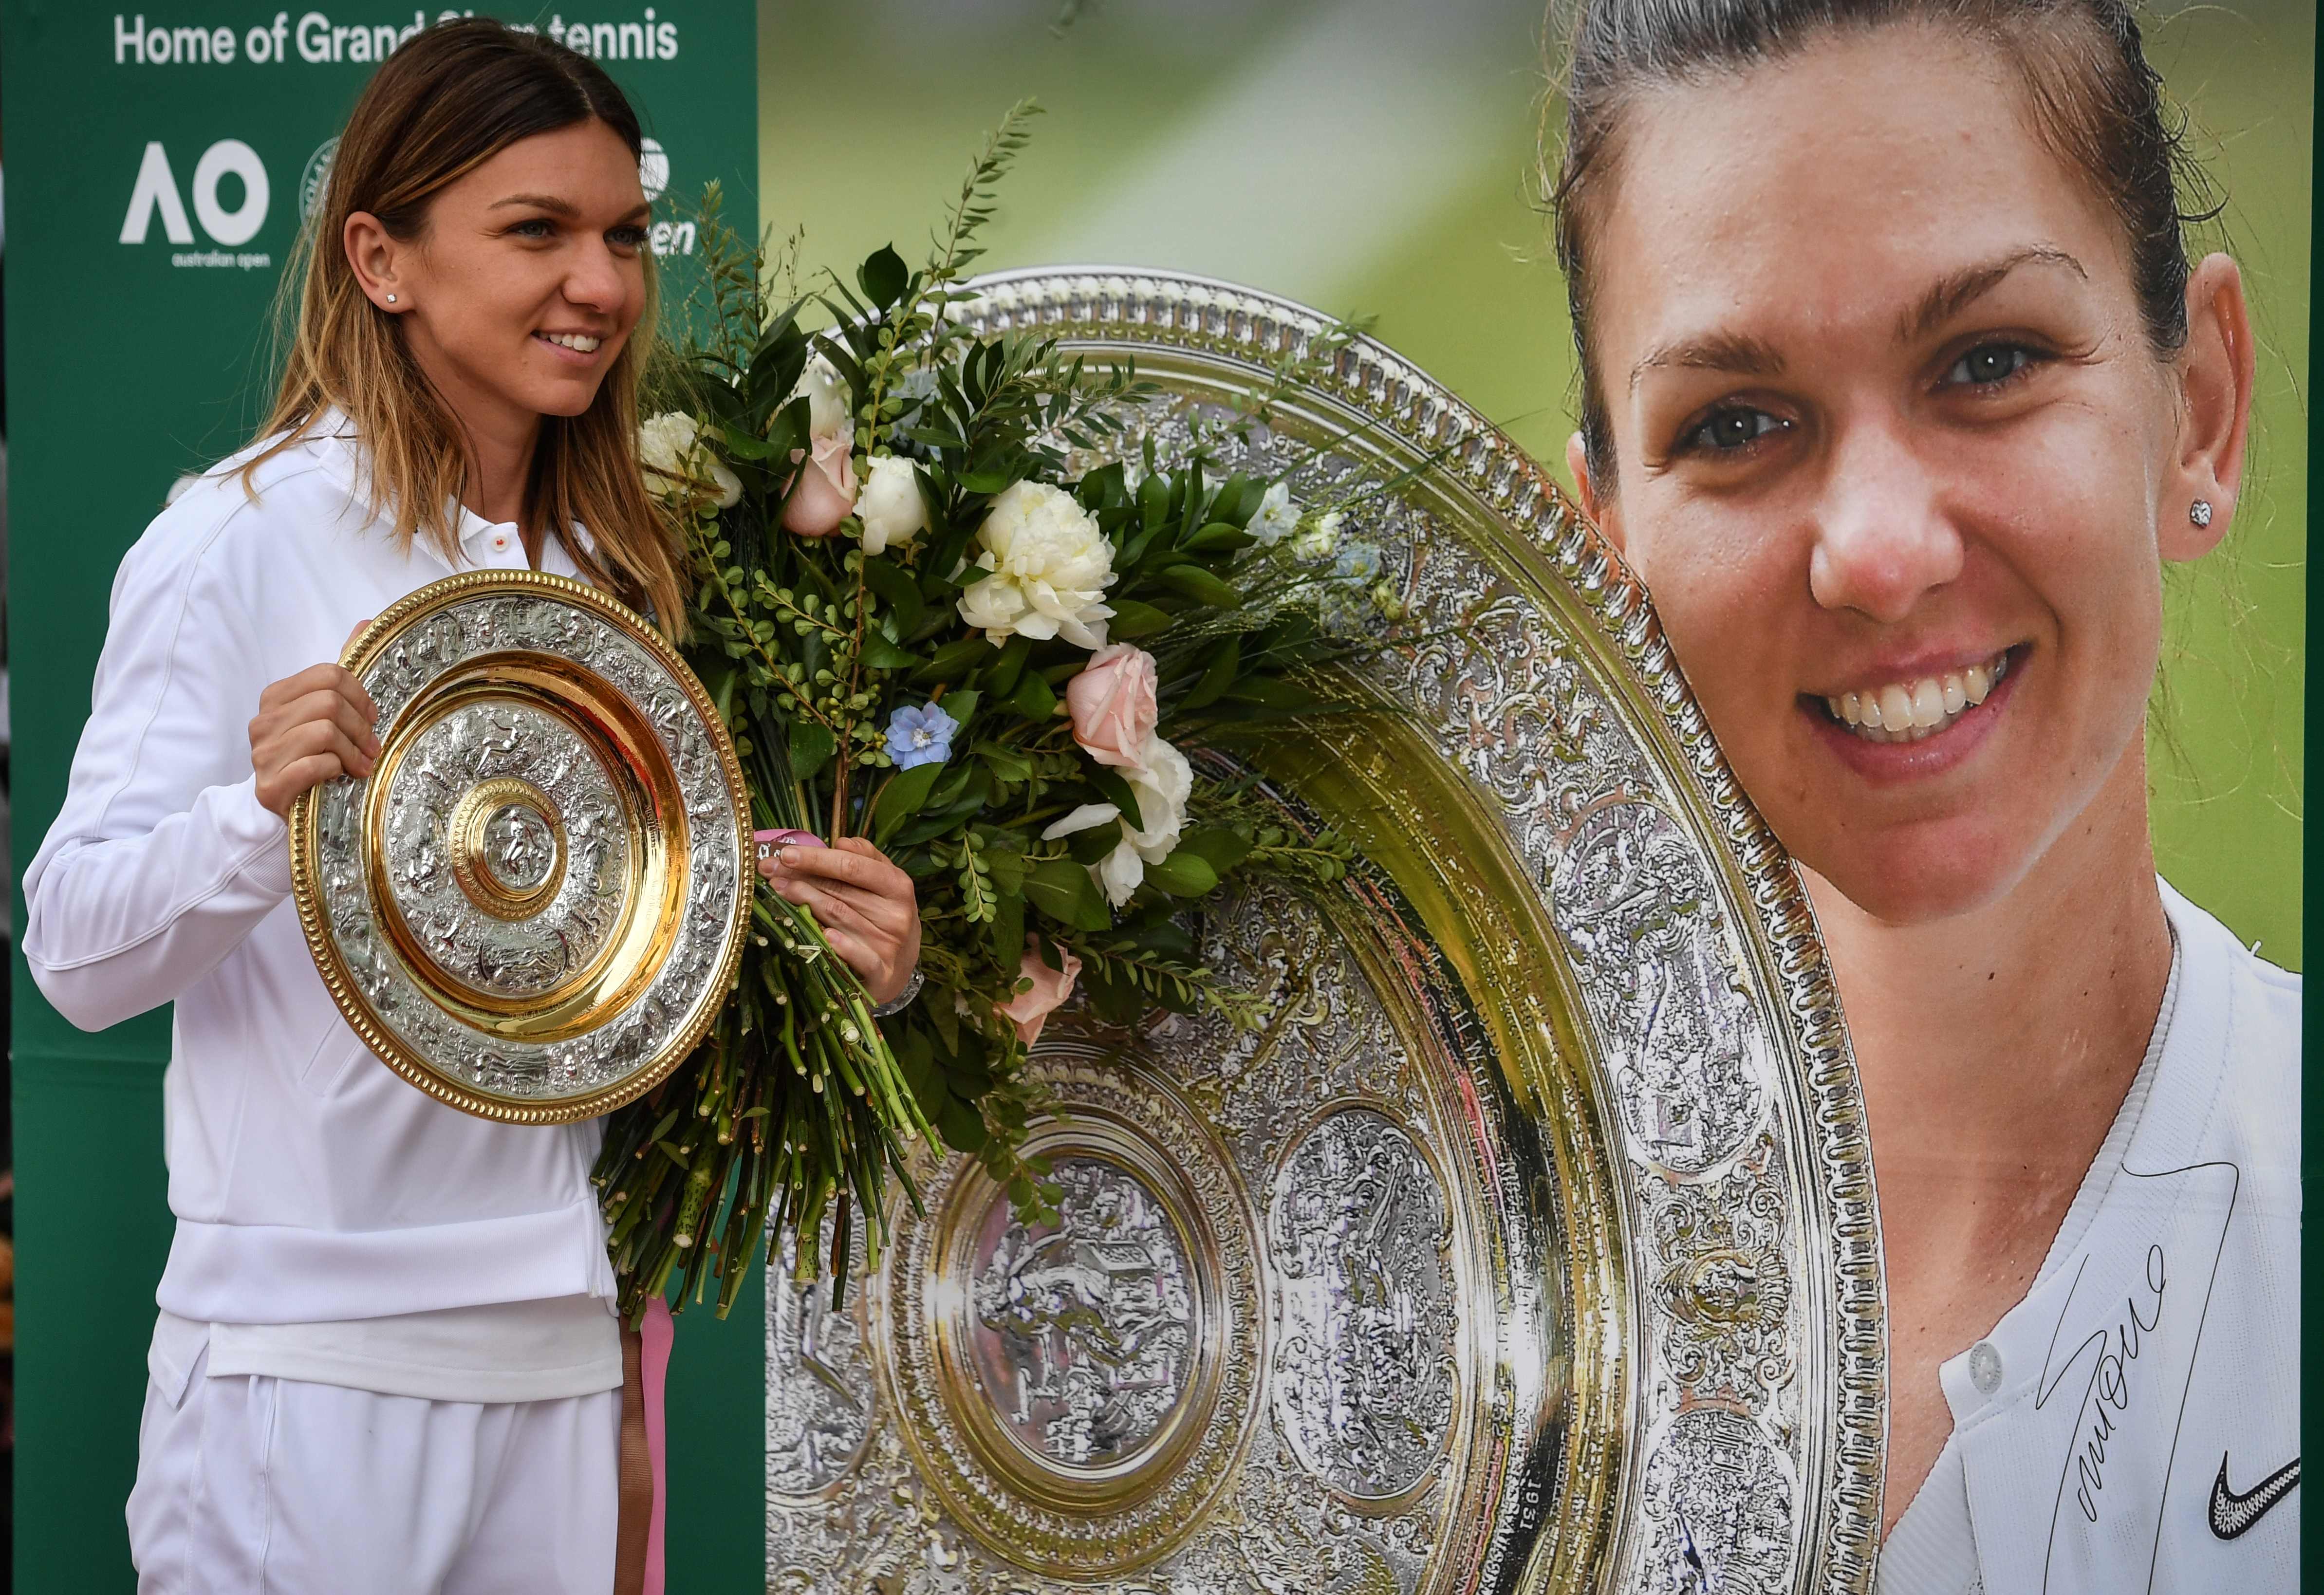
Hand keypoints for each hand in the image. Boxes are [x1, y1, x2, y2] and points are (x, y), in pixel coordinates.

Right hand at [250, 624, 379, 817]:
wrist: (281, 804)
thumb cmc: (308, 754)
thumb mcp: (323, 712)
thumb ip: (341, 673)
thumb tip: (366, 623)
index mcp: (276, 697)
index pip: (328, 675)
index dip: (360, 694)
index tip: (372, 716)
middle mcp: (264, 721)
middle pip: (329, 703)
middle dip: (361, 726)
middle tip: (372, 746)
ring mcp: (263, 753)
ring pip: (325, 732)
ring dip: (354, 751)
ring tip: (362, 764)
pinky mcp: (270, 785)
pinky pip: (316, 764)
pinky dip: (337, 768)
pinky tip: (340, 776)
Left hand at [760, 837, 921, 1005]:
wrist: (903, 965)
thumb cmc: (885, 915)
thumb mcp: (884, 882)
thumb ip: (865, 858)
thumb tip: (841, 842)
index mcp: (897, 886)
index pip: (853, 867)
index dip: (818, 859)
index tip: (787, 854)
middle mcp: (895, 914)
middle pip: (840, 892)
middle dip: (801, 879)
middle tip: (770, 872)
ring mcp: (889, 944)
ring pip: (839, 918)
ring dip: (804, 904)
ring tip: (778, 891)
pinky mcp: (883, 972)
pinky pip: (860, 957)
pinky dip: (841, 946)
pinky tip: (823, 935)